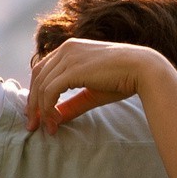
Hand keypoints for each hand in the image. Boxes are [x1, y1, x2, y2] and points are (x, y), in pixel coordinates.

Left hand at [25, 38, 172, 133]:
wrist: (143, 69)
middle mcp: (65, 49)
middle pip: (37, 78)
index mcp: (69, 49)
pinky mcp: (72, 69)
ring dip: (40, 110)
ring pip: (41, 86)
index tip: (38, 115)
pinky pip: (49, 91)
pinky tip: (54, 122)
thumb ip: (72, 103)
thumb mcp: (92, 92)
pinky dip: (47, 109)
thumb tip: (55, 118)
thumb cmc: (123, 79)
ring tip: (47, 128)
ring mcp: (68, 57)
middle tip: (33, 126)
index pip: (42, 71)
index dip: (36, 93)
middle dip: (33, 104)